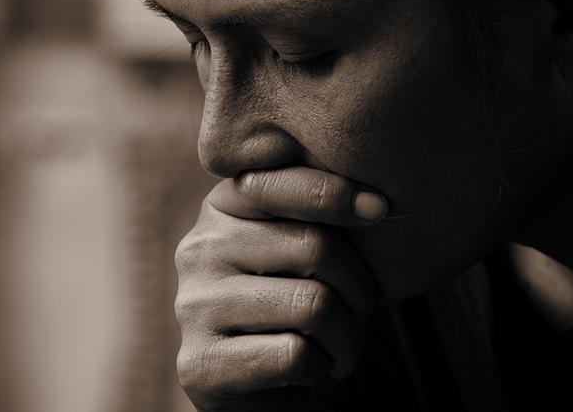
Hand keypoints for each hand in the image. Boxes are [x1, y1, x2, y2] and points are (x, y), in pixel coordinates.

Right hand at [174, 167, 387, 410]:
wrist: (262, 390)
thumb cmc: (295, 304)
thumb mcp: (301, 245)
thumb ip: (316, 210)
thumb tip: (376, 204)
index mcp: (220, 209)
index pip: (280, 182)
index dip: (337, 193)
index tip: (378, 209)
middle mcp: (198, 250)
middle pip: (314, 247)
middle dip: (360, 288)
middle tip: (362, 311)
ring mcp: (194, 307)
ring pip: (312, 305)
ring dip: (347, 336)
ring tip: (342, 346)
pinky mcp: (201, 363)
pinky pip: (294, 354)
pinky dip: (319, 367)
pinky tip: (309, 368)